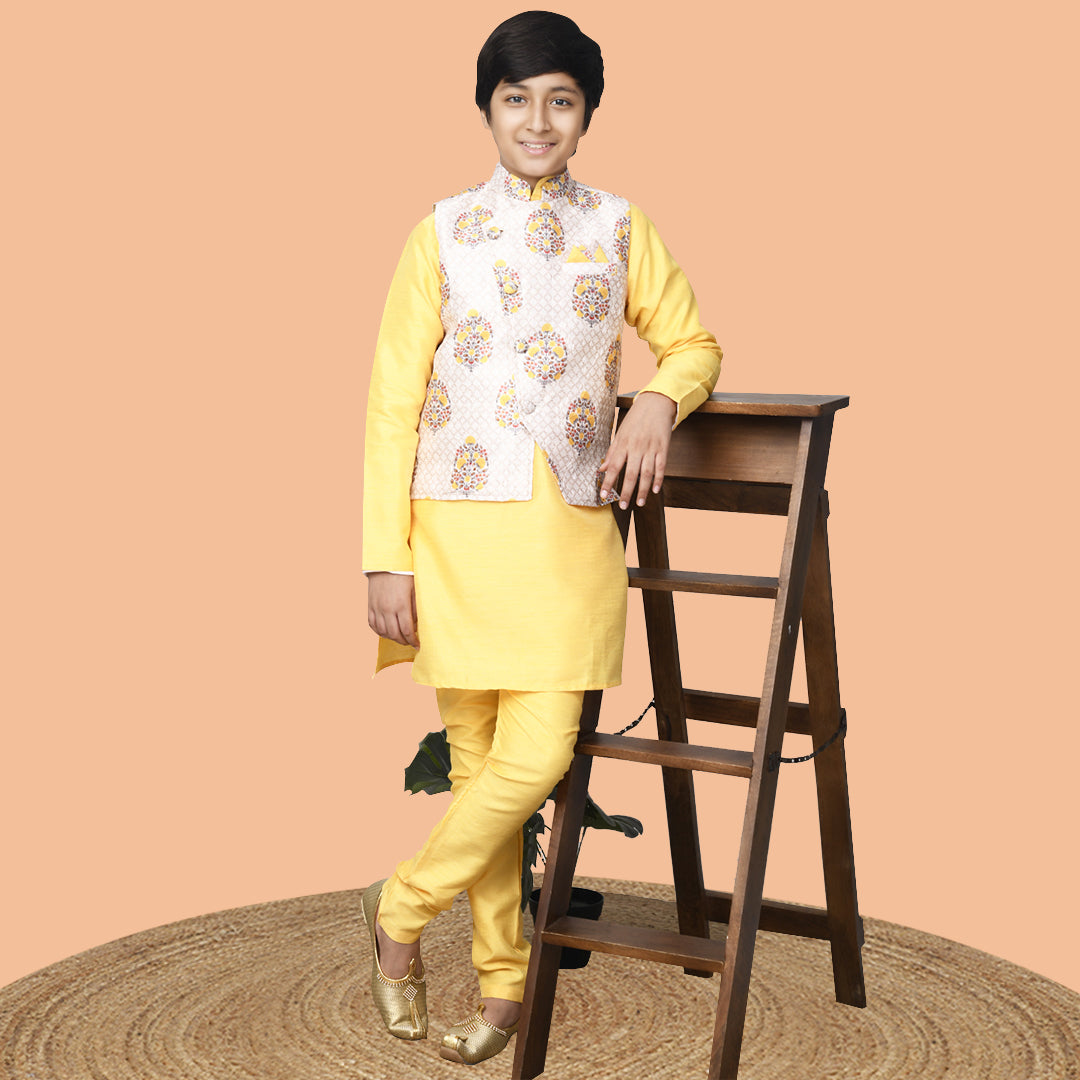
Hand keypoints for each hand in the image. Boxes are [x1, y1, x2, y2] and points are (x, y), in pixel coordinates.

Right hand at [366, 572, 418, 647]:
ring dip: (392, 638)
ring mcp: (377, 608)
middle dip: (404, 641)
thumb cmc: (404, 574)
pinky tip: (386, 632)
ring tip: (400, 638)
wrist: (385, 562)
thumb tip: (417, 624)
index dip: (413, 641)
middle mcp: (387, 609)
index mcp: (401, 605)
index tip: (418, 645)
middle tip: (410, 642)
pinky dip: (380, 631)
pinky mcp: (370, 606)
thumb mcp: (415, 589)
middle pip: (395, 634)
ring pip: (383, 632)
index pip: (407, 630)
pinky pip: (373, 625)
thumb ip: (416, 608)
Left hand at [599, 391, 676, 508]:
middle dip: (626, 491)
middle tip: (623, 506)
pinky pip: (661, 466)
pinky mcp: (663, 447)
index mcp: (623, 443)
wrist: (656, 404)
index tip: (604, 495)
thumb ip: (612, 453)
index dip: (608, 482)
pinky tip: (656, 490)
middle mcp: (636, 447)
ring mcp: (651, 448)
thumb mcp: (620, 434)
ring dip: (643, 489)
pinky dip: (659, 479)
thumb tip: (601, 469)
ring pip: (647, 473)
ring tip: (640, 503)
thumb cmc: (635, 420)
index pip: (614, 466)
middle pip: (630, 473)